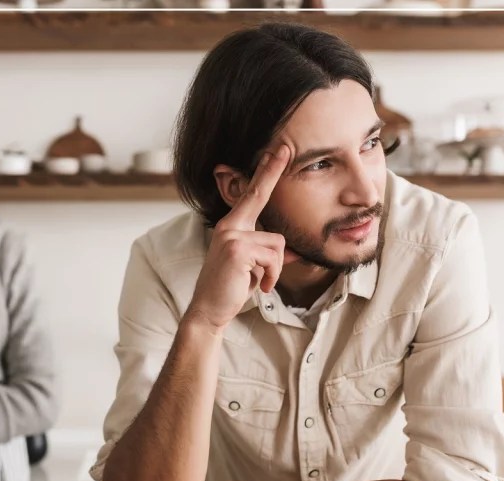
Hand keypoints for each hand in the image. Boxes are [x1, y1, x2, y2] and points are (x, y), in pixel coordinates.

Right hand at [185, 145, 297, 332]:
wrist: (209, 310)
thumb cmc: (230, 288)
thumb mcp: (254, 268)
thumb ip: (270, 255)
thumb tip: (294, 252)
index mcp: (232, 226)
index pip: (251, 195)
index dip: (265, 172)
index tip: (277, 152)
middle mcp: (229, 226)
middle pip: (259, 196)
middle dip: (271, 170)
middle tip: (285, 146)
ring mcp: (231, 236)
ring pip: (277, 242)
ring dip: (275, 268)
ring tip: (259, 280)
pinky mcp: (236, 249)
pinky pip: (273, 258)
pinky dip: (271, 276)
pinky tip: (256, 285)